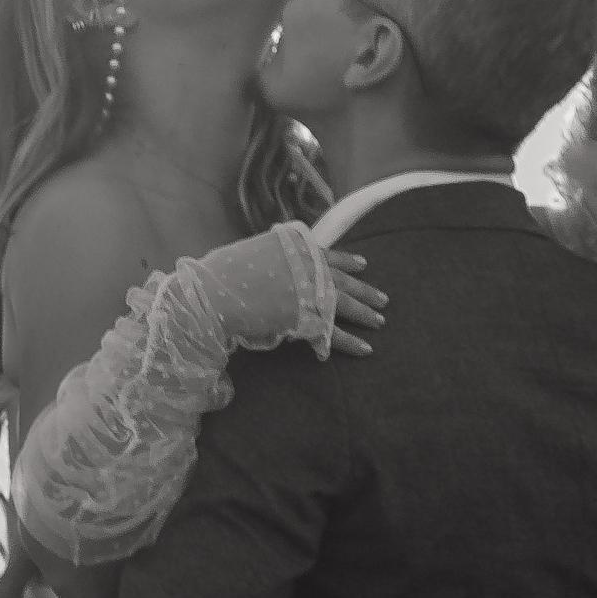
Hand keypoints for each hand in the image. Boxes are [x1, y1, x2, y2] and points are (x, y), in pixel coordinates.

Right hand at [190, 222, 386, 355]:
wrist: (213, 293)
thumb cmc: (222, 274)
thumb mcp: (251, 253)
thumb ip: (271, 258)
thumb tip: (275, 265)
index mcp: (293, 248)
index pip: (327, 254)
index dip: (347, 260)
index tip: (364, 264)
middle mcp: (306, 266)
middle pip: (343, 279)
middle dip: (364, 291)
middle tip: (383, 300)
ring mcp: (307, 292)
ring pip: (344, 303)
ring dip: (364, 314)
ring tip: (380, 322)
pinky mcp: (304, 318)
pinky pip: (334, 331)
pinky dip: (350, 342)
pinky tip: (365, 349)